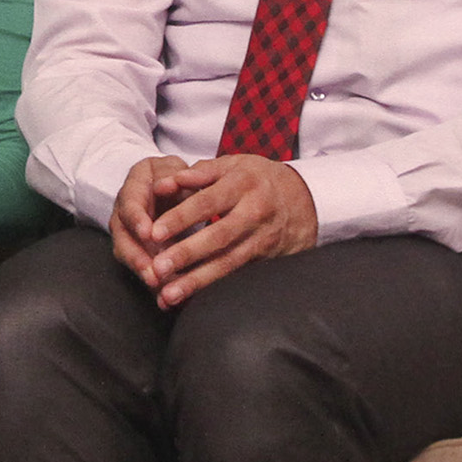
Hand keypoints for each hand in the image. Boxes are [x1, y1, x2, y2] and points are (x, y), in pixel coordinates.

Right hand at [109, 154, 193, 285]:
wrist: (164, 183)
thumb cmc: (172, 176)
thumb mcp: (174, 168)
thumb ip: (175, 177)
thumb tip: (171, 185)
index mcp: (134, 187)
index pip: (130, 203)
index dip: (137, 219)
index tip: (148, 233)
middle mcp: (124, 212)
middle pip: (123, 236)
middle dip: (137, 257)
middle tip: (153, 275)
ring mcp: (127, 233)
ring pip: (128, 255)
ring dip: (143, 273)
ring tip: (159, 291)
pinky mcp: (137, 250)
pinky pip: (141, 267)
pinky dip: (153, 285)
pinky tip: (166, 300)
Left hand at [140, 154, 317, 306]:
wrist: (306, 199)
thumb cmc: (258, 178)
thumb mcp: (234, 164)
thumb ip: (198, 173)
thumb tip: (161, 183)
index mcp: (243, 183)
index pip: (207, 202)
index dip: (181, 218)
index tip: (154, 232)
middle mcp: (254, 212)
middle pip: (218, 236)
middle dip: (186, 254)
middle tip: (157, 268)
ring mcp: (262, 238)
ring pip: (228, 262)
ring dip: (197, 281)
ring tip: (169, 294)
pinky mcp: (266, 258)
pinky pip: (237, 274)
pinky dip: (214, 287)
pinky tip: (192, 298)